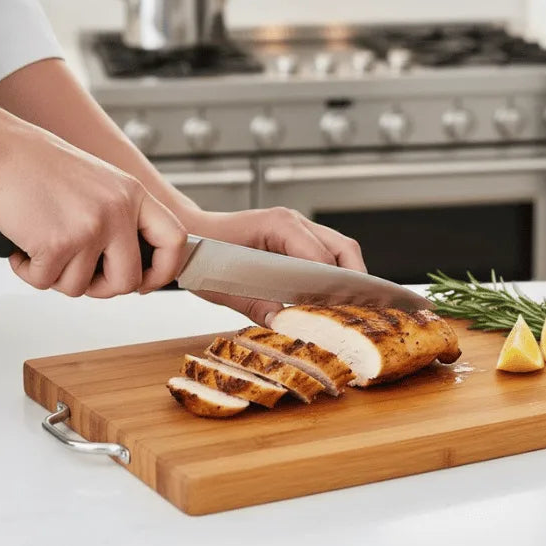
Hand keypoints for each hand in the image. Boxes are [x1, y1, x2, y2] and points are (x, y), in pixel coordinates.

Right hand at [0, 112, 185, 296]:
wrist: (1, 149)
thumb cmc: (41, 166)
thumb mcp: (102, 183)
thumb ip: (121, 216)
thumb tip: (129, 261)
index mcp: (134, 194)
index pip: (174, 240)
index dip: (165, 269)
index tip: (147, 282)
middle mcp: (118, 211)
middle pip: (128, 280)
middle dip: (102, 289)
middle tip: (83, 278)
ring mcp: (91, 228)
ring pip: (80, 287)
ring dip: (57, 276)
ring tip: (43, 247)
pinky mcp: (58, 243)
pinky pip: (46, 282)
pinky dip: (29, 272)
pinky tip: (24, 248)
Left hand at [182, 207, 365, 325]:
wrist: (188, 236)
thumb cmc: (203, 256)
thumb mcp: (225, 286)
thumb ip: (256, 304)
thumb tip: (284, 323)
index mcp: (279, 224)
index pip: (321, 256)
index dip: (333, 285)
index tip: (340, 311)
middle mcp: (294, 221)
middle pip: (343, 248)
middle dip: (355, 280)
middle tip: (358, 311)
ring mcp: (298, 227)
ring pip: (341, 249)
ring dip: (350, 276)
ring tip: (350, 307)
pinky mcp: (297, 238)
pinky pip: (328, 253)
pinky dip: (336, 274)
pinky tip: (333, 298)